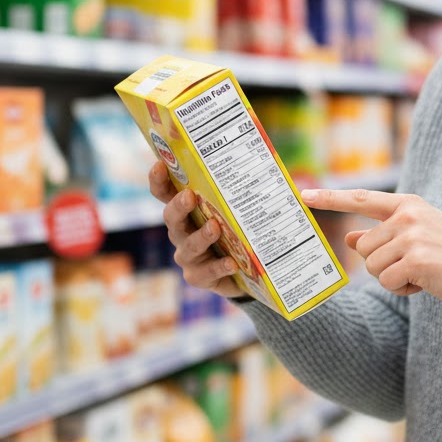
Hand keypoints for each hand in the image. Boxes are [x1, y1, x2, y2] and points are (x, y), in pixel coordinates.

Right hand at [148, 161, 246, 297]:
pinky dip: (219, 266)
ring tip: (215, 227)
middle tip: (190, 197)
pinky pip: (207, 272)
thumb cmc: (234, 233)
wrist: (242, 272)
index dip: (158, 181)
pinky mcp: (198, 276)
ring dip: (201, 236)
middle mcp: (181, 232)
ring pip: (189, 246)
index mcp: (186, 212)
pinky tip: (231, 263)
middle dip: (179, 207)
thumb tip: (283, 181)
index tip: (161, 165)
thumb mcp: (236, 212)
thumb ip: (244, 196)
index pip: (165, 194)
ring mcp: (188, 256)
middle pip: (171, 218)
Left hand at [301, 188, 441, 300]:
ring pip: (373, 267)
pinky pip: (387, 282)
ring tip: (420, 273)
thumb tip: (351, 238)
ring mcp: (413, 236)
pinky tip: (423, 283)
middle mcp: (408, 215)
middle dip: (381, 264)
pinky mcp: (416, 260)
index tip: (304, 196)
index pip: (361, 199)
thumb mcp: (416, 238)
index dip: (331, 198)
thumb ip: (382, 235)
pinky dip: (401, 290)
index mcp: (407, 204)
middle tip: (411, 265)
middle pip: (364, 247)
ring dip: (392, 278)